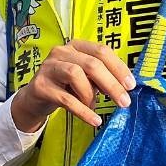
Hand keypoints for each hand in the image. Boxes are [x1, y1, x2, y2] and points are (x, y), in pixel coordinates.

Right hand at [11, 40, 135, 132]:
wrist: (34, 99)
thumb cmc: (64, 86)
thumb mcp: (84, 78)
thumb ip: (101, 77)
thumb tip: (125, 86)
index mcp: (76, 46)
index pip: (101, 51)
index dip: (118, 68)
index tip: (131, 85)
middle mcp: (61, 52)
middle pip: (91, 63)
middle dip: (111, 84)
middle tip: (124, 102)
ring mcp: (49, 67)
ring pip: (76, 75)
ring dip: (91, 95)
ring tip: (95, 107)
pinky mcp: (41, 86)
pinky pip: (66, 99)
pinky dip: (83, 111)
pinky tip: (94, 120)